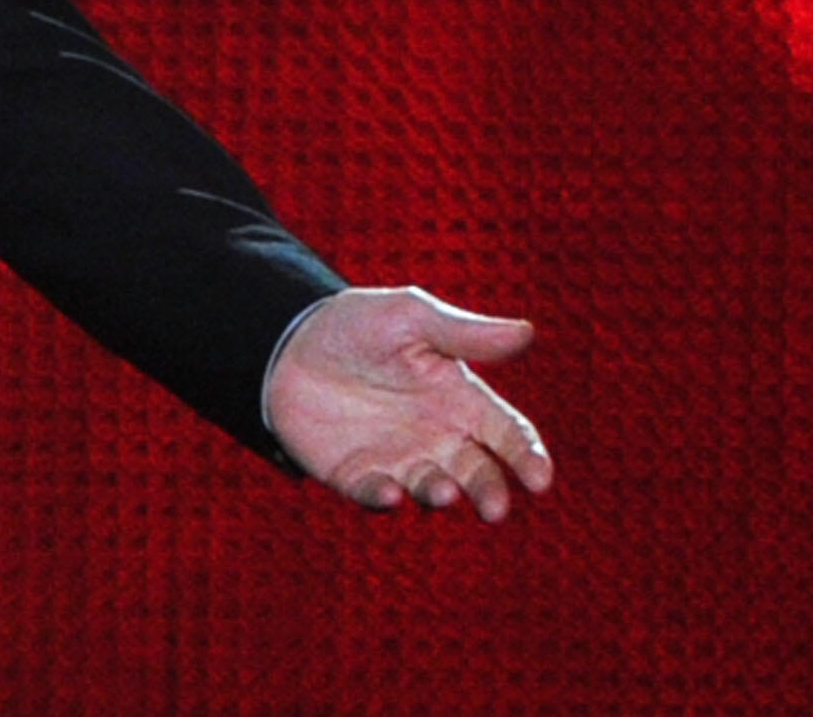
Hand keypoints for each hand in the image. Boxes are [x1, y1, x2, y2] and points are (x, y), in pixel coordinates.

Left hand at [265, 286, 554, 521]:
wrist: (287, 341)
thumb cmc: (357, 324)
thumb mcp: (409, 317)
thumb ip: (463, 332)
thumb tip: (526, 332)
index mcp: (460, 399)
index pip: (507, 434)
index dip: (528, 457)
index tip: (539, 479)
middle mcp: (438, 437)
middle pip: (478, 473)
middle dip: (490, 492)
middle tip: (494, 508)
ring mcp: (399, 459)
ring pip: (432, 489)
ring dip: (440, 495)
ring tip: (444, 490)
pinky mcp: (357, 474)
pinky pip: (376, 495)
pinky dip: (385, 499)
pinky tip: (390, 493)